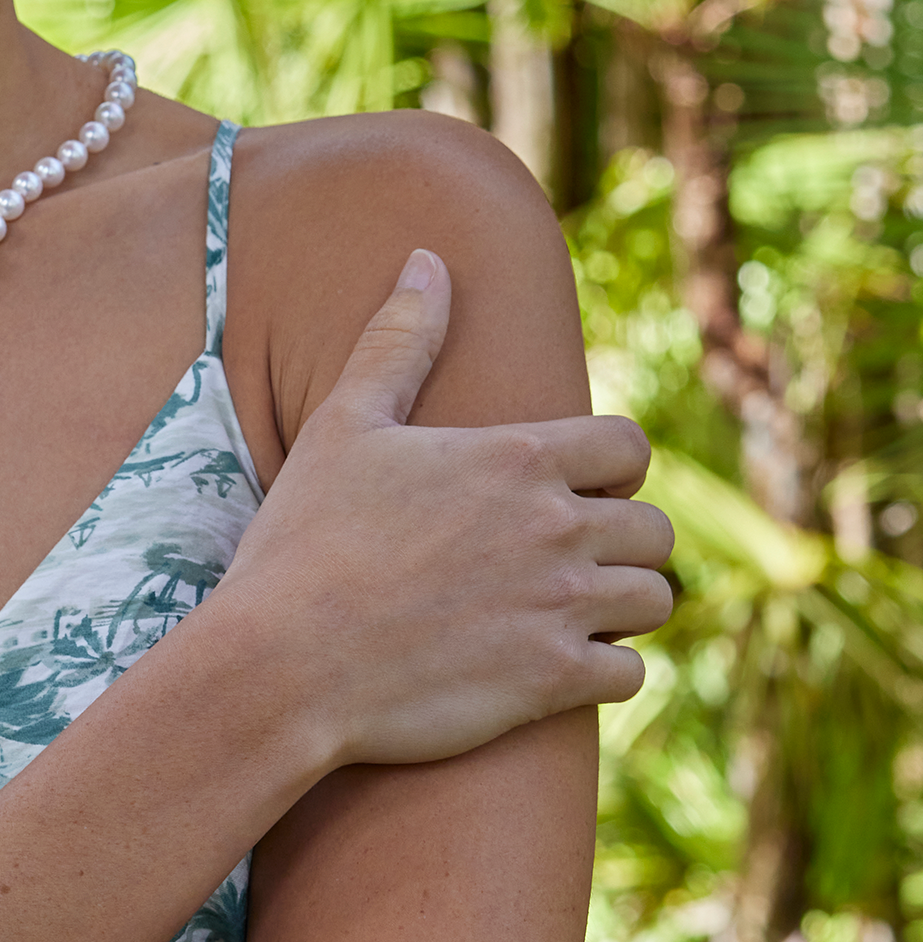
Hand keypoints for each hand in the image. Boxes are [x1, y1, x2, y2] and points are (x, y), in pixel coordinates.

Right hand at [219, 248, 672, 769]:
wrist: (287, 657)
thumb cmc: (308, 534)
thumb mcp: (345, 422)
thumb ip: (399, 340)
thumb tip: (428, 260)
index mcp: (515, 457)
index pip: (628, 447)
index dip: (611, 464)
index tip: (573, 483)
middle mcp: (554, 528)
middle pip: (655, 529)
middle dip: (620, 537)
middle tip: (563, 551)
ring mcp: (560, 608)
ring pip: (653, 600)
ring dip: (619, 603)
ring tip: (566, 606)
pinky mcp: (553, 681)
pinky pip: (633, 675)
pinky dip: (605, 670)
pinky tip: (554, 661)